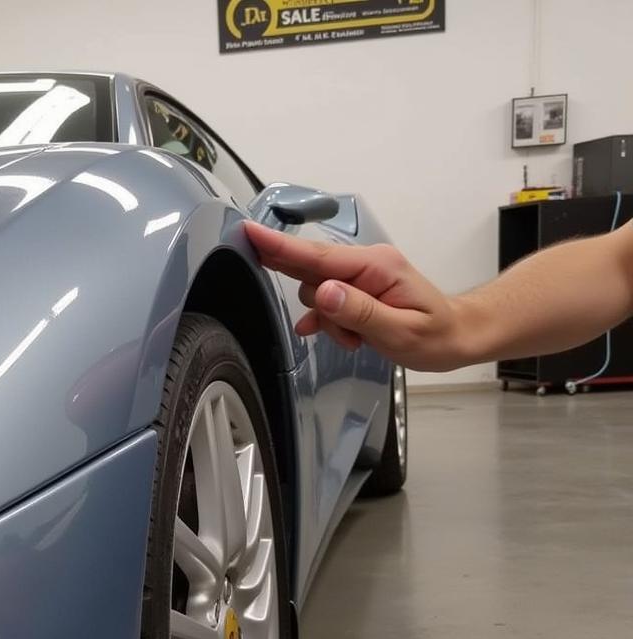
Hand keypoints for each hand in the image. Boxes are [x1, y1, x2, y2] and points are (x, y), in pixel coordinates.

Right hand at [244, 221, 471, 371]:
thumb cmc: (435, 335)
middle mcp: (365, 264)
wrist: (456, 336)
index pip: (317, 256)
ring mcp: (360, 275)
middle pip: (311, 271)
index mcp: (375, 266)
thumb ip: (359, 312)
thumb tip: (323, 293)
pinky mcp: (357, 289)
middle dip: (315, 303)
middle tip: (340, 326)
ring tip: (359, 338)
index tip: (249, 232)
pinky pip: (326, 301)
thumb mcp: (400, 331)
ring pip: (317, 292)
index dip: (279, 247)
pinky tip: (343, 335)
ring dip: (329, 320)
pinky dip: (329, 321)